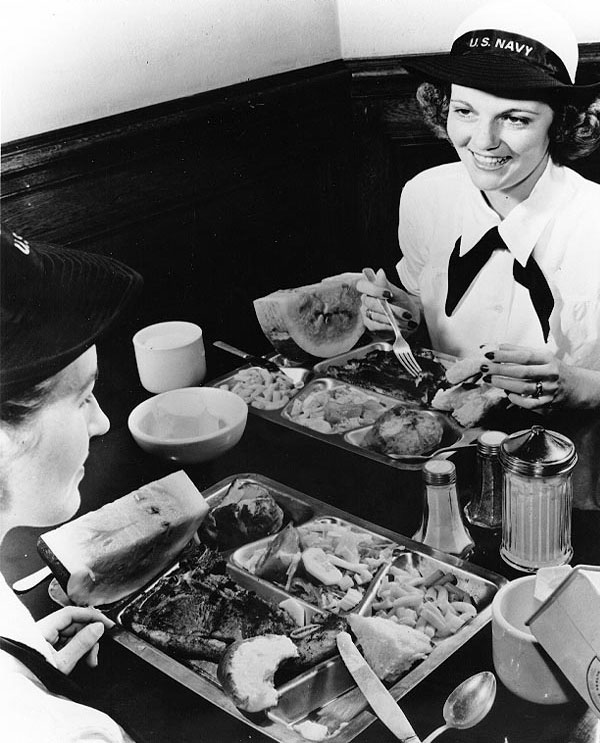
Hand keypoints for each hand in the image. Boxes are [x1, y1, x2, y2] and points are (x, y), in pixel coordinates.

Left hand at [37, 607, 114, 673]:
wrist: (22, 694)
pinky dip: (77, 650)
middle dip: (89, 637)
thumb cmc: (34, 680)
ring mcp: (45, 640)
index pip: (71, 613)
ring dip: (85, 646)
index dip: (91, 616)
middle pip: (73, 625)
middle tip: (95, 652)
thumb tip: (97, 628)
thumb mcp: (62, 663)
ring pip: (72, 634)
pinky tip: (82, 660)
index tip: (106, 623)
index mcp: (43, 630)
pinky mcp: (48, 648)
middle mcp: (44, 631)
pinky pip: (67, 643)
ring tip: (89, 661)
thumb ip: (81, 643)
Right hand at [356, 268, 419, 333]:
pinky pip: (375, 325)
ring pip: (375, 315)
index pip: (362, 285)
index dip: (374, 290)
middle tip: (406, 314)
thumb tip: (380, 272)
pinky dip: (389, 326)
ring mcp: (366, 312)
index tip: (389, 294)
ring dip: (393, 319)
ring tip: (407, 321)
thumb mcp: (398, 293)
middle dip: (390, 309)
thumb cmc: (403, 303)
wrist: (409, 318)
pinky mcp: (369, 324)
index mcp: (370, 288)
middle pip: (370, 303)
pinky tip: (398, 326)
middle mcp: (365, 300)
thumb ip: (387, 285)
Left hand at [479, 344, 599, 409]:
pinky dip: (515, 399)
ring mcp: (549, 389)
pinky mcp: (548, 403)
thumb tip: (496, 346)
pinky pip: (528, 403)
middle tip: (484, 367)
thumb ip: (519, 351)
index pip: (524, 355)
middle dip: (499, 369)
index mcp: (547, 359)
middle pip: (521, 372)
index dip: (505, 354)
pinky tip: (506, 393)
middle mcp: (550, 373)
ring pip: (523, 387)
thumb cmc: (553, 369)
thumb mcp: (541, 356)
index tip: (488, 353)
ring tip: (489, 379)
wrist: (577, 387)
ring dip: (503, 384)